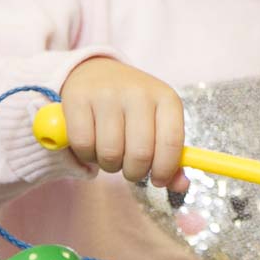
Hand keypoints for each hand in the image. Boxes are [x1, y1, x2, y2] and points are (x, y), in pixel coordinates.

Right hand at [59, 56, 189, 191]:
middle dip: (134, 172)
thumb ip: (171, 156)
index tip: (156, 180)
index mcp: (166, 98)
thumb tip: (181, 186)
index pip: (171, 142)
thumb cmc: (132, 108)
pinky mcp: (78, 98)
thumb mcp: (158, 123)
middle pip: (140, 153)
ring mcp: (107, 94)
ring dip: (109, 165)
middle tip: (129, 168)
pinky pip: (83, 144)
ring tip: (110, 154)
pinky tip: (91, 145)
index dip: (164, 169)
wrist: (97, 73)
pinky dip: (86, 155)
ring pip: (110, 153)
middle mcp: (138, 93)